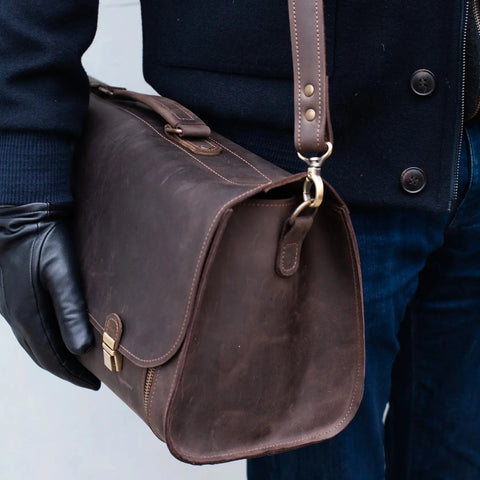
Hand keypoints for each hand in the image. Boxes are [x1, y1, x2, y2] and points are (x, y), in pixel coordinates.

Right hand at [0, 203, 99, 389]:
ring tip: (75, 363)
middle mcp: (17, 316)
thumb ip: (71, 310)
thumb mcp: (61, 274)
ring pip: (33, 344)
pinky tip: (55, 337)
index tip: (94, 384)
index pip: (52, 357)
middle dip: (65, 370)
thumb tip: (82, 349)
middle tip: (88, 378)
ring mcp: (11, 307)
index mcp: (29, 315)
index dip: (73, 374)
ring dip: (54, 358)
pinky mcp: (12, 296)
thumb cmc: (44, 240)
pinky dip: (43, 342)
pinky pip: (28, 330)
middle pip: (41, 355)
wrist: (20, 214)